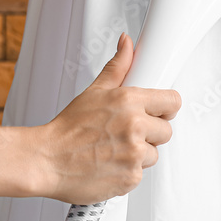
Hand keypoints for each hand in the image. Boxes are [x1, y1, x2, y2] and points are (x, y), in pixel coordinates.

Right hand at [33, 32, 181, 203]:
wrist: (47, 160)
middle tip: (127, 132)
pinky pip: (140, 172)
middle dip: (151, 132)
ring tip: (114, 148)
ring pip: (154, 153)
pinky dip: (128, 171)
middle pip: (166, 130)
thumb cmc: (68, 128)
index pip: (172, 101)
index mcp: (129, 101)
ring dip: (139, 153)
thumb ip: (118, 66)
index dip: (166, 107)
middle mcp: (135, 126)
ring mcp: (134, 153)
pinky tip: (110, 163)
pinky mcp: (131, 177)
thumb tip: (127, 44)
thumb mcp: (95, 91)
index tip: (159, 111)